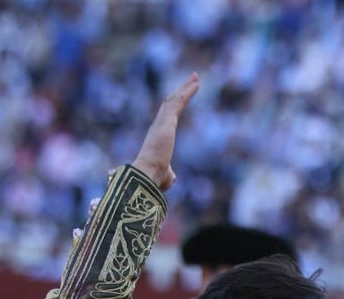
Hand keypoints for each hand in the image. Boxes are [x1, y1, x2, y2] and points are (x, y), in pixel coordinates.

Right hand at [133, 72, 199, 190]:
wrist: (147, 174)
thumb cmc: (154, 177)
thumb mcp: (165, 174)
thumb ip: (169, 172)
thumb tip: (172, 177)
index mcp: (159, 135)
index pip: (168, 116)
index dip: (176, 105)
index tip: (182, 96)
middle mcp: (159, 125)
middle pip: (171, 102)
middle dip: (181, 90)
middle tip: (191, 80)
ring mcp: (162, 121)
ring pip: (175, 99)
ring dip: (186, 87)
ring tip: (195, 77)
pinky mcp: (167, 120)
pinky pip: (179, 102)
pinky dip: (188, 92)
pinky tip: (196, 84)